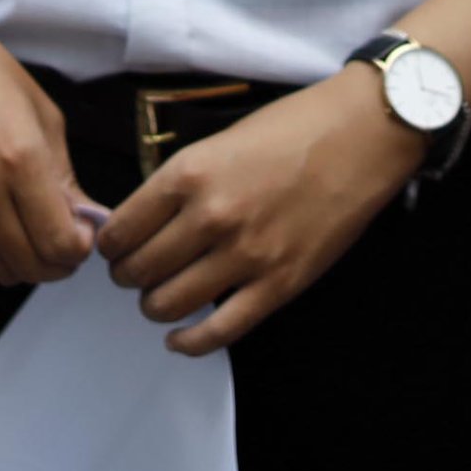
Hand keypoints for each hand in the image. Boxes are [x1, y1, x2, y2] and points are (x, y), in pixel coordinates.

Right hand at [0, 12, 103, 286]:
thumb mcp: (40, 112)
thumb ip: (65, 176)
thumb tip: (87, 222)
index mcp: (19, 157)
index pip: (59, 242)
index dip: (79, 248)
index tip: (82, 234)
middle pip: (31, 264)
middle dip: (57, 262)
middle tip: (62, 241)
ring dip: (23, 264)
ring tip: (29, 236)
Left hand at [97, 68, 424, 354]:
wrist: (361, 136)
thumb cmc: (292, 128)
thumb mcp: (218, 140)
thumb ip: (179, 182)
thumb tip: (141, 222)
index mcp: (188, 174)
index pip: (120, 230)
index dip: (109, 245)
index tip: (114, 248)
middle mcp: (210, 217)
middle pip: (139, 270)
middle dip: (127, 276)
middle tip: (134, 272)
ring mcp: (245, 256)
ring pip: (168, 304)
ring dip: (154, 306)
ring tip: (159, 297)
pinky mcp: (278, 285)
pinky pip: (219, 331)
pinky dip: (190, 343)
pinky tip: (179, 339)